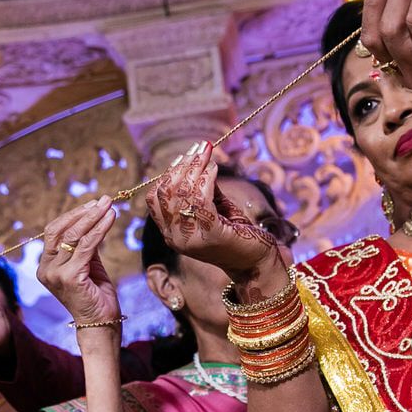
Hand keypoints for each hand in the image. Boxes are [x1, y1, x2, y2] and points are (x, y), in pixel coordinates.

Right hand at [38, 199, 122, 327]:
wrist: (101, 326)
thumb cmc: (96, 298)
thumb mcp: (89, 266)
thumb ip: (86, 246)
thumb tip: (94, 220)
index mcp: (46, 266)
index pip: (54, 232)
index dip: (73, 215)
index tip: (93, 204)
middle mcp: (46, 269)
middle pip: (60, 230)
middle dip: (83, 212)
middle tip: (103, 200)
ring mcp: (56, 274)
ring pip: (73, 235)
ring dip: (93, 217)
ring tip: (109, 205)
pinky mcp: (71, 277)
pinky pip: (87, 246)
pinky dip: (100, 229)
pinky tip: (111, 218)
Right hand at [145, 142, 280, 281]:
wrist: (256, 263)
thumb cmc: (236, 234)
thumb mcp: (214, 208)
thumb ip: (201, 190)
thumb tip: (197, 159)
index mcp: (170, 232)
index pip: (155, 198)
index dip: (167, 173)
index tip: (183, 156)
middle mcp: (175, 238)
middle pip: (167, 192)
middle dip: (182, 165)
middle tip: (199, 148)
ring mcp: (191, 239)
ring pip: (183, 194)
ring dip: (195, 167)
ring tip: (207, 152)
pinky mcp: (211, 235)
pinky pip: (201, 200)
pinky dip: (206, 179)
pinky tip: (214, 168)